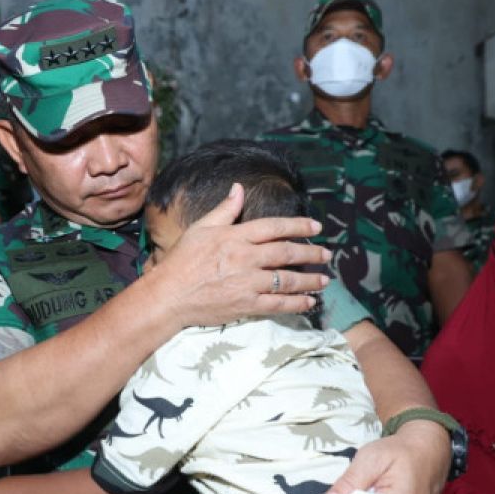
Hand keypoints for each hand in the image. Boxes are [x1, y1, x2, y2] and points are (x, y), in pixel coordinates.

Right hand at [153, 184, 330, 326]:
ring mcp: (247, 283)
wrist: (168, 295)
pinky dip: (297, 303)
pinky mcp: (246, 305)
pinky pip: (278, 304)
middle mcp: (245, 258)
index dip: (299, 226)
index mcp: (235, 236)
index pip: (275, 227)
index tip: (316, 227)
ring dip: (310, 279)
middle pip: (286, 253)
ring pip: (287, 280)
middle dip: (311, 253)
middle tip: (326, 254)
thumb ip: (224, 209)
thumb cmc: (182, 261)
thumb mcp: (200, 228)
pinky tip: (309, 302)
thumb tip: (239, 188)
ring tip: (324, 279)